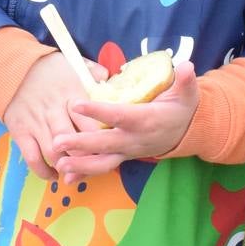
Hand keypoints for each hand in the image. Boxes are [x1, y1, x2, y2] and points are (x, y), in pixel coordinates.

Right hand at [2, 52, 101, 179]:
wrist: (11, 66)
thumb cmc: (47, 67)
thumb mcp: (72, 63)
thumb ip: (91, 71)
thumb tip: (109, 77)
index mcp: (71, 94)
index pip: (90, 122)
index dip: (101, 140)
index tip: (108, 149)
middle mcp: (54, 110)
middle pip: (74, 141)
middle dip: (85, 158)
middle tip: (94, 166)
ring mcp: (36, 122)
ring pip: (54, 152)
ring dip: (66, 166)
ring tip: (75, 172)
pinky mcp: (20, 131)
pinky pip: (32, 157)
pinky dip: (43, 171)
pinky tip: (54, 175)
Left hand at [54, 61, 197, 176]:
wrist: (186, 132)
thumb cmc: (181, 108)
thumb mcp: (186, 93)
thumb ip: (185, 81)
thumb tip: (187, 66)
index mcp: (146, 120)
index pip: (119, 115)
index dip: (98, 111)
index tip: (77, 104)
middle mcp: (135, 139)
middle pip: (106, 143)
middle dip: (81, 144)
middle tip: (58, 142)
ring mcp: (128, 151)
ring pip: (103, 162)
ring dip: (80, 165)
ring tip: (59, 165)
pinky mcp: (123, 156)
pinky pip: (103, 167)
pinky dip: (85, 173)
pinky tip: (66, 179)